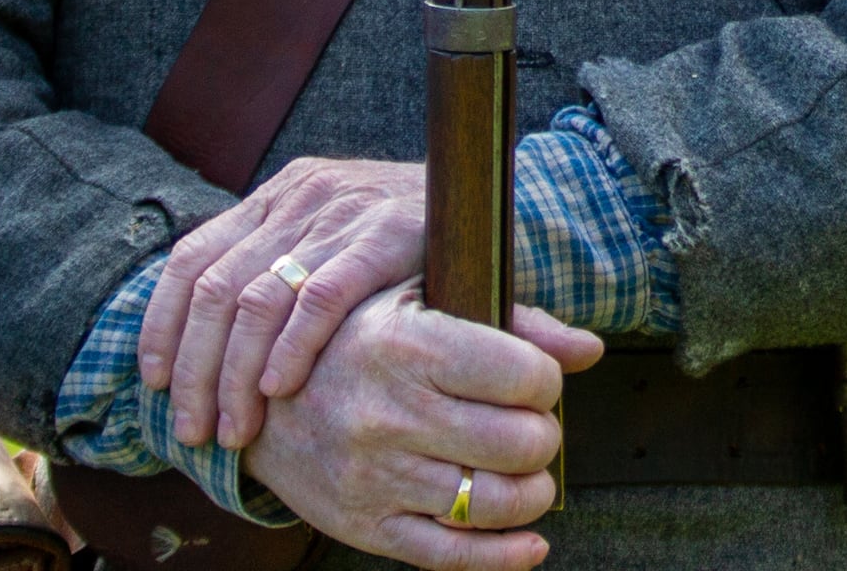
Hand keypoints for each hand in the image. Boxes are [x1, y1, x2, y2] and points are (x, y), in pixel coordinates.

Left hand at [138, 157, 425, 450]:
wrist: (493, 195)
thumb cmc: (403, 239)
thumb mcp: (332, 237)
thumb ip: (281, 269)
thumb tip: (205, 343)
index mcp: (278, 195)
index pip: (191, 257)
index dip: (162, 323)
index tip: (153, 382)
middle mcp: (301, 198)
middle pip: (217, 288)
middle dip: (194, 369)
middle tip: (192, 429)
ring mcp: (342, 213)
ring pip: (259, 299)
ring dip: (235, 375)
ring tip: (234, 431)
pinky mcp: (387, 236)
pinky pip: (322, 296)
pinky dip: (293, 347)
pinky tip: (281, 389)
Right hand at [243, 283, 600, 568]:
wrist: (257, 396)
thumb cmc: (358, 335)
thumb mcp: (419, 300)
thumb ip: (509, 321)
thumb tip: (590, 350)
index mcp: (408, 345)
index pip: (523, 376)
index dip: (546, 382)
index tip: (536, 382)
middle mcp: (390, 413)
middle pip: (518, 444)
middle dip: (543, 439)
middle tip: (534, 431)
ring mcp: (375, 476)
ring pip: (492, 503)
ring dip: (531, 494)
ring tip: (528, 477)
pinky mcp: (363, 525)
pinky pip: (449, 555)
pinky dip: (503, 556)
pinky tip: (529, 543)